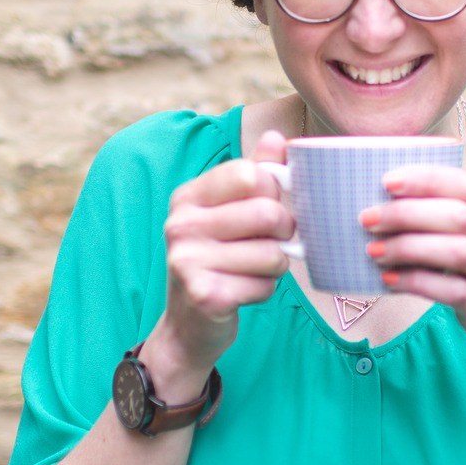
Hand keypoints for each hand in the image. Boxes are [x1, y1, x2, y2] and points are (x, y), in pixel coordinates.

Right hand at [149, 130, 294, 384]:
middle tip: (273, 243)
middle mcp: (181, 225)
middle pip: (267, 213)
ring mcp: (188, 261)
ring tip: (255, 270)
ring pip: (272, 253)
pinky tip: (243, 292)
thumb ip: (254, 175)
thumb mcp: (228, 213)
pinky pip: (265, 285)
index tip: (268, 207)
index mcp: (187, 197)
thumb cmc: (216, 261)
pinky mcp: (205, 295)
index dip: (274, 191)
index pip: (250, 174)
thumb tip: (278, 138)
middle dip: (284, 232)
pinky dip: (265, 291)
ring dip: (276, 266)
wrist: (187, 326)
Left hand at [361, 165, 465, 379]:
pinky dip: (418, 283)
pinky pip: (453, 291)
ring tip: (375, 251)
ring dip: (410, 246)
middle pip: (456, 215)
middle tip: (368, 218)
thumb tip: (385, 217)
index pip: (465, 186)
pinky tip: (390, 281)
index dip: (427, 179)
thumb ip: (444, 231)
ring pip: (456, 250)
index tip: (388, 180)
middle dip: (407, 212)